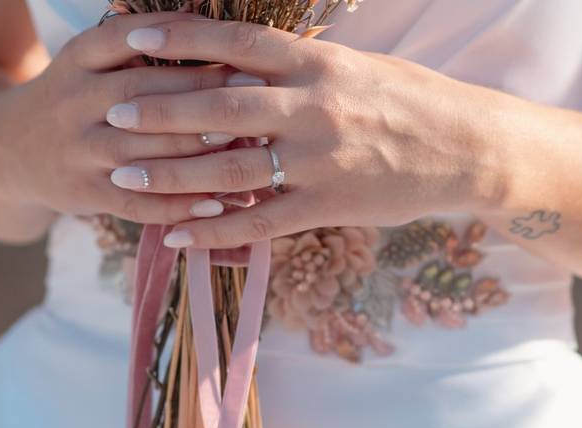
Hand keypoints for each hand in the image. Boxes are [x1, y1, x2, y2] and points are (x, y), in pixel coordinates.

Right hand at [0, 12, 247, 224]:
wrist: (8, 152)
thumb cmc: (72, 100)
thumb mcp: (87, 62)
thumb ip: (134, 46)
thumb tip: (207, 23)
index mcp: (76, 60)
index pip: (123, 39)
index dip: (175, 39)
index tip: (228, 44)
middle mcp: (72, 103)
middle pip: (141, 96)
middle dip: (201, 94)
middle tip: (253, 94)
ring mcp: (77, 152)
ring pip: (144, 152)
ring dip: (199, 151)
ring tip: (248, 147)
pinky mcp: (84, 194)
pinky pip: (138, 203)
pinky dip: (180, 205)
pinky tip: (219, 204)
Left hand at [104, 20, 502, 247]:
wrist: (470, 149)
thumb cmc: (409, 103)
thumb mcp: (355, 68)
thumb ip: (298, 69)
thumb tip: (239, 62)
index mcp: (319, 65)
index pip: (237, 44)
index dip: (182, 39)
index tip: (134, 39)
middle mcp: (314, 109)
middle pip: (221, 108)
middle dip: (161, 112)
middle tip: (111, 115)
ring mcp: (320, 161)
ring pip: (232, 169)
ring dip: (173, 175)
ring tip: (124, 179)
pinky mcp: (328, 205)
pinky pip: (260, 222)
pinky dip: (214, 230)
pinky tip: (176, 234)